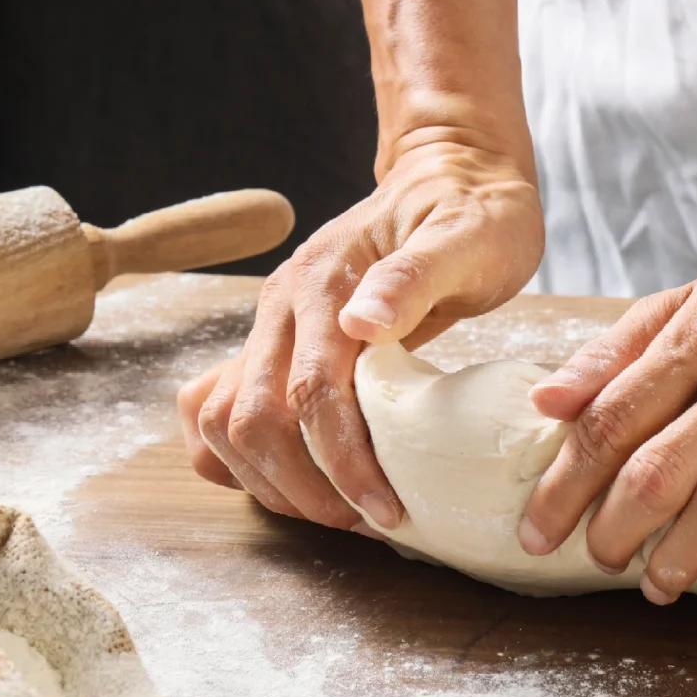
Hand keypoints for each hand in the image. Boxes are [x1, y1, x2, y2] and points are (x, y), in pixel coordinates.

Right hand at [178, 129, 543, 531]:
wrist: (451, 172)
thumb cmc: (473, 211)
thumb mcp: (469, 237)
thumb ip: (416, 276)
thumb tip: (363, 322)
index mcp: (324, 285)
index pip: (311, 394)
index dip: (343, 464)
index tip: (387, 511)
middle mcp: (281, 305)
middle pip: (252, 420)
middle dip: (302, 488)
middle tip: (365, 523)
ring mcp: (271, 323)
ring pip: (225, 422)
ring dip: (270, 481)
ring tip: (335, 513)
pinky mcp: (277, 340)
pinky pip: (223, 406)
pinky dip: (244, 457)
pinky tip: (292, 482)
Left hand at [518, 236, 696, 613]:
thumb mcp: (693, 301)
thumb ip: (616, 351)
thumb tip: (545, 402)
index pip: (616, 416)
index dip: (569, 482)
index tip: (539, 531)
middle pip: (666, 464)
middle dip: (617, 526)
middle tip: (599, 558)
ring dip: (684, 554)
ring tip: (655, 584)